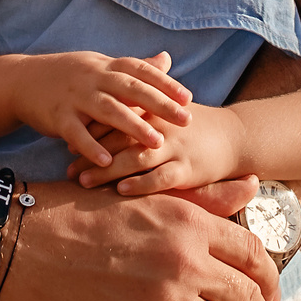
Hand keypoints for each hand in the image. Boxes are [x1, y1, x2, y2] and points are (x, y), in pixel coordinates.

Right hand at [0, 179, 276, 300]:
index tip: (266, 294)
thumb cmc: (77, 212)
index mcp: (189, 223)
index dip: (267, 279)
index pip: (253, 255)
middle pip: (248, 300)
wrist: (19, 244)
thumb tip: (253, 185)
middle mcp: (185, 262)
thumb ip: (205, 198)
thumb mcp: (146, 197)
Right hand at [14, 51, 192, 168]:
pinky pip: (77, 133)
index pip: (141, 71)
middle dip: (160, 104)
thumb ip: (134, 67)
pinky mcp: (58, 117)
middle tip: (186, 119)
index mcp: (106, 66)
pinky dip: (91, 147)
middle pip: (131, 89)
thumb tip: (167, 59)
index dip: (165, 83)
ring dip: (133, 126)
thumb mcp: (100, 65)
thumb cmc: (69, 75)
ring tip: (157, 142)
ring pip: (108, 110)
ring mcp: (75, 97)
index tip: (188, 97)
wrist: (22, 80)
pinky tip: (107, 161)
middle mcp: (93, 78)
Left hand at [71, 102, 248, 194]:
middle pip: (119, 138)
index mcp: (153, 110)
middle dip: (91, 153)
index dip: (89, 130)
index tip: (66, 143)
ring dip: (108, 171)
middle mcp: (161, 126)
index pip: (115, 116)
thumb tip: (102, 117)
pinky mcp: (189, 168)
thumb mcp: (165, 113)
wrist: (234, 136)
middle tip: (67, 169)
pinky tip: (121, 190)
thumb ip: (137, 112)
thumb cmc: (192, 127)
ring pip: (135, 158)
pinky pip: (161, 177)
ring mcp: (175, 147)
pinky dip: (140, 183)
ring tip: (84, 182)